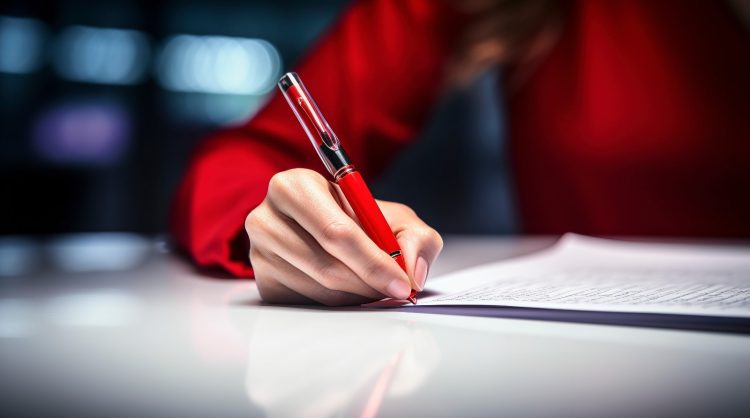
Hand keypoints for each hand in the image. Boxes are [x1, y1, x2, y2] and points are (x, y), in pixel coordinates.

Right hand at [245, 168, 442, 305]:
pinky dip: (339, 303)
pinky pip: (308, 303)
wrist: (325, 230)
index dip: (373, 261)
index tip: (402, 282)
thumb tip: (412, 272)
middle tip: (396, 291)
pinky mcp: (263, 283)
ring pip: (320, 289)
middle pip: (327, 265)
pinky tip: (350, 289)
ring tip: (374, 285)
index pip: (336, 231)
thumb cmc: (358, 220)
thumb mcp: (394, 217)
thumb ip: (415, 237)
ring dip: (357, 295)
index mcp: (293, 186)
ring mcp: (259, 253)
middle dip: (369, 283)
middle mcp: (266, 217)